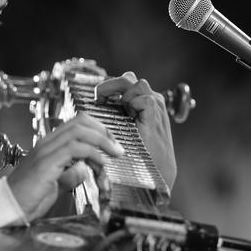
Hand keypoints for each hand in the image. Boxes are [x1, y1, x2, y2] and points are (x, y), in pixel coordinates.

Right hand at [6, 113, 123, 221]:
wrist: (8, 208)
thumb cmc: (28, 199)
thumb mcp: (55, 185)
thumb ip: (69, 175)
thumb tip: (84, 170)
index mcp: (49, 146)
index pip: (77, 124)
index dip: (98, 129)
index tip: (112, 144)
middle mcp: (47, 143)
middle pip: (80, 121)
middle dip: (104, 131)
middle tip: (117, 148)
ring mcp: (45, 151)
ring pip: (79, 131)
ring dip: (103, 141)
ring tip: (115, 154)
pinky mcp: (46, 163)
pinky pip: (75, 149)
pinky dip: (93, 154)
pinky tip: (100, 166)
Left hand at [94, 71, 176, 187]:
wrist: (157, 173)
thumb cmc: (138, 156)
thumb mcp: (124, 132)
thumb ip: (115, 118)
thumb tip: (92, 111)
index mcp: (143, 103)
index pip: (124, 83)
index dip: (108, 87)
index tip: (96, 100)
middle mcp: (151, 100)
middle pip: (128, 78)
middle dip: (110, 86)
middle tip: (98, 99)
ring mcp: (156, 106)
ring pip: (137, 83)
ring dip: (122, 94)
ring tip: (114, 110)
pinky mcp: (157, 114)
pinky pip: (145, 98)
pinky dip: (133, 104)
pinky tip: (128, 118)